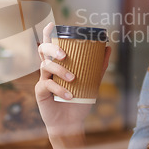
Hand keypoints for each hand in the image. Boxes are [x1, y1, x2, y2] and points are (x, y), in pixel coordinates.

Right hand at [35, 22, 110, 136]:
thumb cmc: (79, 101)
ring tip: (73, 79)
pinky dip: (59, 89)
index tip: (51, 25)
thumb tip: (108, 47)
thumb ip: (99, 66)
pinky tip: (69, 95)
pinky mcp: (40, 91)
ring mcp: (43, 79)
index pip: (50, 44)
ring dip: (59, 70)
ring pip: (45, 66)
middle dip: (52, 48)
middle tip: (64, 55)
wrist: (71, 123)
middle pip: (43, 50)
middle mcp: (48, 69)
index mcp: (58, 63)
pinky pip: (47, 85)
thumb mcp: (92, 82)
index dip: (48, 33)